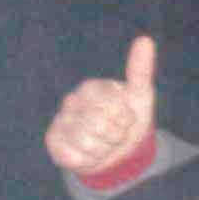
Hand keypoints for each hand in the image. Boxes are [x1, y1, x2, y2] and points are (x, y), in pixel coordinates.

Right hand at [46, 35, 157, 176]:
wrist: (118, 150)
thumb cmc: (128, 120)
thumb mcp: (140, 96)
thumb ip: (140, 70)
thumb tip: (145, 39)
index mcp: (91, 88)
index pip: (113, 108)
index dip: (126, 119)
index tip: (126, 118)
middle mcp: (71, 101)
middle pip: (99, 126)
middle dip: (115, 135)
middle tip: (115, 132)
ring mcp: (60, 121)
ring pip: (88, 143)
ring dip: (104, 149)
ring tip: (103, 142)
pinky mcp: (53, 141)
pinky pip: (75, 157)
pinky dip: (89, 160)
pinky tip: (89, 153)